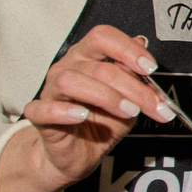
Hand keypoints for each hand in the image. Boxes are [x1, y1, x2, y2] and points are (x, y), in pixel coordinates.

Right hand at [19, 25, 172, 191]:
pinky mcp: (38, 116)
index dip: (128, 49)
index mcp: (88, 57)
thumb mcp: (129, 102)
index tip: (151, 68)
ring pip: (71, 81)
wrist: (79, 154)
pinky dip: (63, 111)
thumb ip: (137, 80)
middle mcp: (67, 68)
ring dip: (106, 97)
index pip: (103, 37)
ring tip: (128, 112)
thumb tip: (146, 55)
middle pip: (97, 66)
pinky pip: (43, 109)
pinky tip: (82, 115)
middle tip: (153, 104)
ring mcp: (50, 91)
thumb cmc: (102, 122)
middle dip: (132, 86)